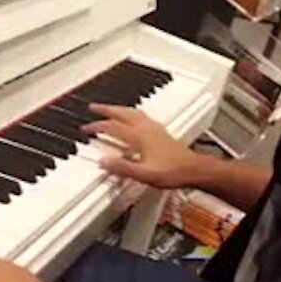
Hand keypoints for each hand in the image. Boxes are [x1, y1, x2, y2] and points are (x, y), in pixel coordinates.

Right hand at [85, 104, 199, 188]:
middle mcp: (147, 129)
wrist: (194, 170)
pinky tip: (135, 118)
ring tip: (111, 108)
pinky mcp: (162, 133)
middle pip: (123, 113)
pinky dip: (132, 113)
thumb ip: (122, 168)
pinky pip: (143, 116)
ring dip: (119, 109)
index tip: (86, 128)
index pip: (114, 127)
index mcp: (140, 137)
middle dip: (107, 109)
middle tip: (94, 107)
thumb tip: (104, 162)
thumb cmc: (173, 172)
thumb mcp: (144, 174)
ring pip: (133, 112)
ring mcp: (155, 129)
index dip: (98, 126)